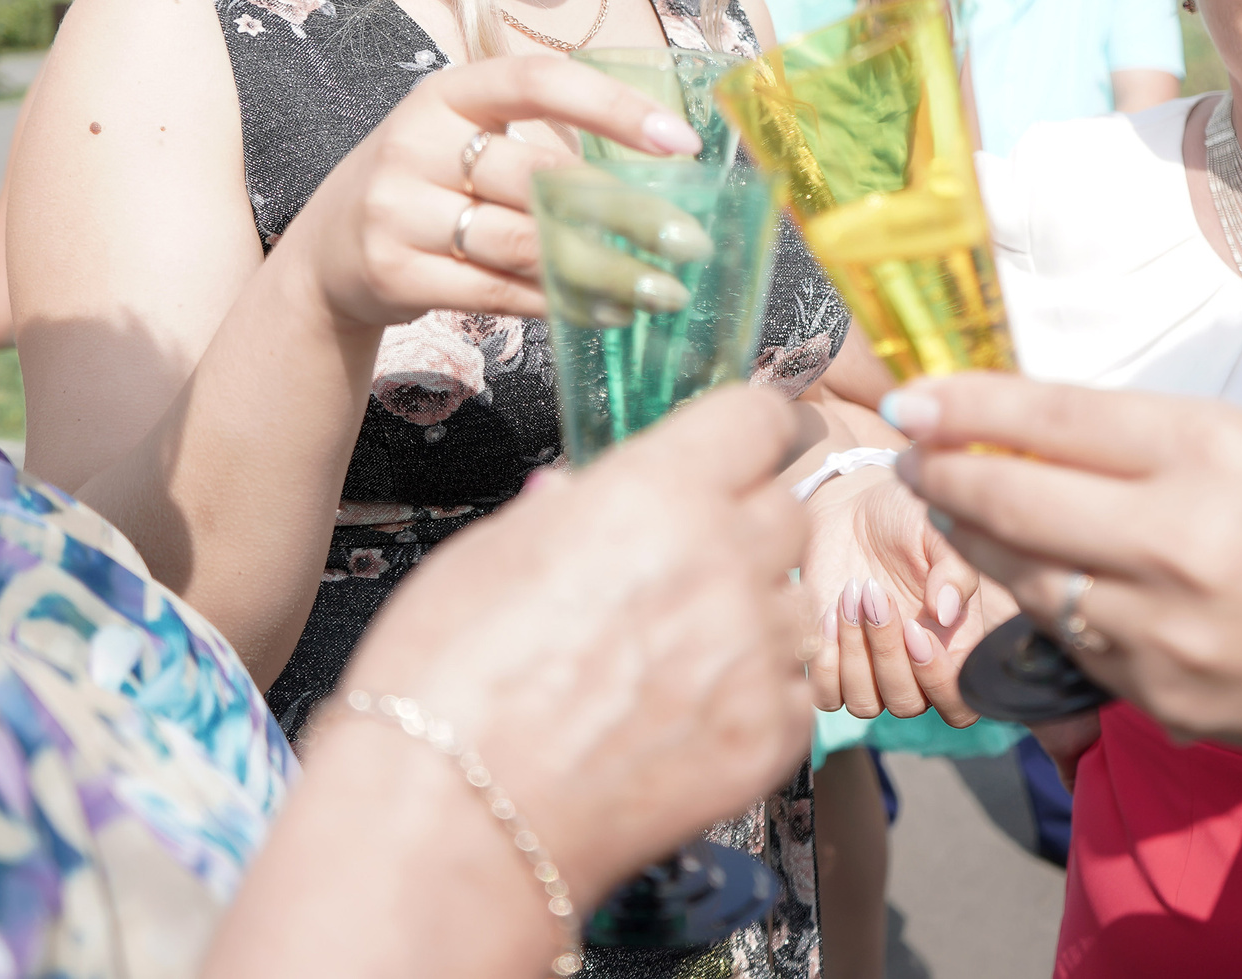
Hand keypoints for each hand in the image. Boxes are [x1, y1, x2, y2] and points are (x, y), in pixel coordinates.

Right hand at [276, 55, 705, 334]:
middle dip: (626, 213)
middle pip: (539, 176)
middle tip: (690, 242)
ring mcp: (398, 209)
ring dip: (603, 270)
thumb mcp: (464, 139)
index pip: (537, 82)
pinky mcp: (393, 272)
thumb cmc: (428, 185)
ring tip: (661, 291)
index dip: (612, 108)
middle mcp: (417, 141)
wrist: (328, 251)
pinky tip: (605, 311)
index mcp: (448, 93)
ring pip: (521, 242)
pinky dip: (556, 303)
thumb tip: (661, 175)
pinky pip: (494, 291)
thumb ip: (540, 144)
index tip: (681, 142)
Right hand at [336, 387, 814, 901]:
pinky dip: (754, 692)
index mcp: (656, 492)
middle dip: (751, 520)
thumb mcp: (489, 551)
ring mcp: (755, 655)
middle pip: (790, 509)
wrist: (451, 822)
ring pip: (796, 603)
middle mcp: (724, 561)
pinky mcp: (770, 738)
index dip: (758, 425)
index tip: (755, 439)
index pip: (758, 419)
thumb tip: (582, 495)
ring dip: (756, 611)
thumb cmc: (446, 677)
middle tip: (697, 555)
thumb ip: (566, 510)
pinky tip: (684, 711)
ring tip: (675, 649)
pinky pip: (792, 689)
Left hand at [798, 469, 995, 725]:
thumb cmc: (904, 520)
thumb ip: (953, 569)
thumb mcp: (936, 533)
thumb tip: (948, 613)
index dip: (940, 680)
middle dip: (888, 652)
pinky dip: (825, 666)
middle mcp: (914, 669)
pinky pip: (827, 696)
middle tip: (875, 595)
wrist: (849, 510)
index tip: (917, 629)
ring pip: (866, 703)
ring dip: (855, 657)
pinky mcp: (831, 664)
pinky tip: (827, 617)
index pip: (959, 702)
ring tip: (849, 598)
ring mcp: (869, 671)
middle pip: (907, 703)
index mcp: (953, 645)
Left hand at [887, 374, 1241, 801]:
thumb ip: (1145, 437)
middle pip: (1012, 502)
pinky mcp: (1159, 698)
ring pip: (1023, 577)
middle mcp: (1180, 543)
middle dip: (942, 473)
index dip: (966, 408)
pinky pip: (1071, 637)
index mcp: (1214, 458)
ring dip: (976, 537)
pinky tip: (1040, 570)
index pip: (1053, 421)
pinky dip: (1046, 597)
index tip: (912, 401)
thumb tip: (1027, 425)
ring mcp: (1164, 632)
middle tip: (910, 452)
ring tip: (955, 504)